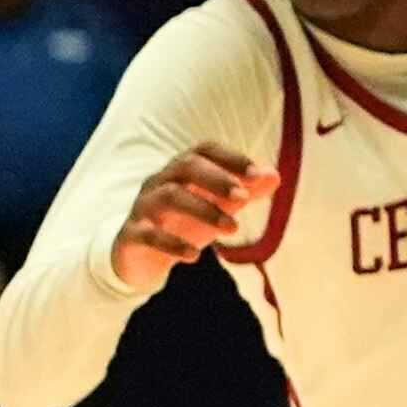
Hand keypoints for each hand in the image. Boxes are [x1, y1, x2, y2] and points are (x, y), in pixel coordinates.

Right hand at [113, 145, 273, 292]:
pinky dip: (172, 243)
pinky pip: (148, 234)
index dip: (231, 158)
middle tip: (244, 198)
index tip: (257, 175)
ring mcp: (143, 206)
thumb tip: (274, 176)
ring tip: (233, 229)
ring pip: (169, 196)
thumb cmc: (185, 222)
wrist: (141, 256)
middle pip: (186, 166)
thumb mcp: (218, 206)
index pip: (204, 150)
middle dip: (217, 179)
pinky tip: (194, 255)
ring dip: (204, 210)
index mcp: (182, 170)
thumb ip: (245, 191)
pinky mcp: (132, 234)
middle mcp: (161, 181)